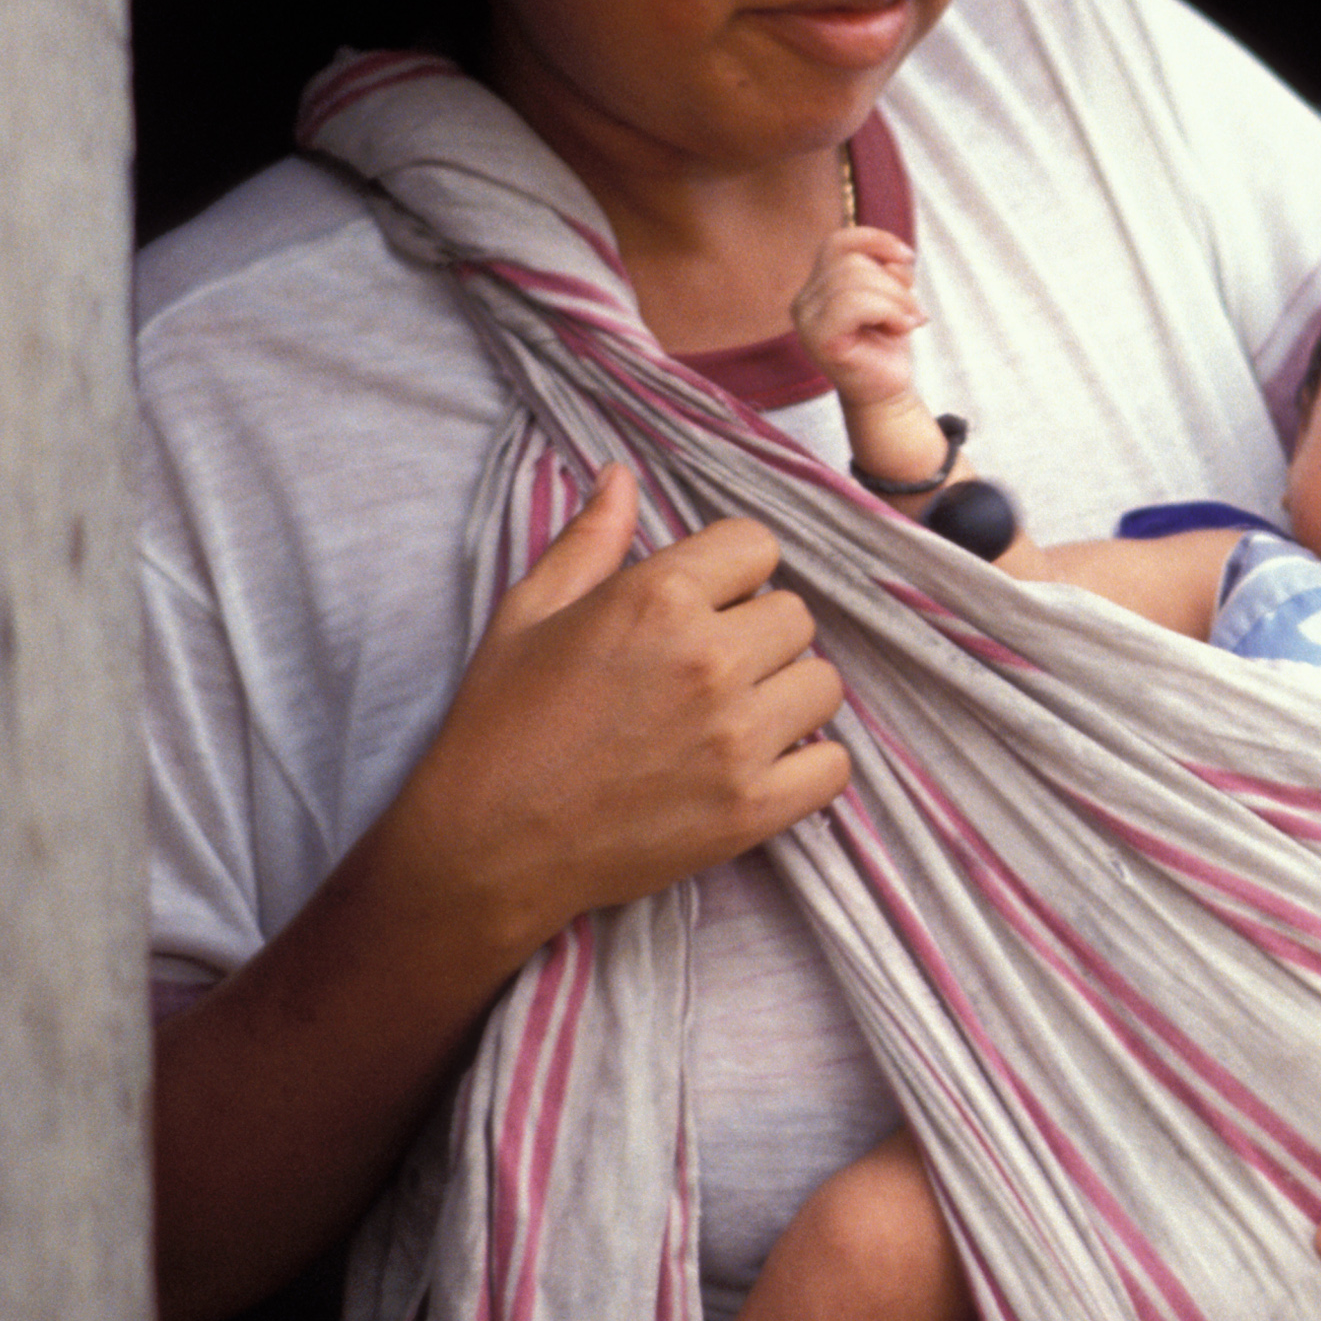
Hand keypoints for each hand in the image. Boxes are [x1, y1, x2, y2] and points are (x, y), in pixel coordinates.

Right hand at [387, 466, 851, 971]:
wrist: (486, 846)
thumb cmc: (500, 725)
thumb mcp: (529, 613)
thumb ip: (590, 539)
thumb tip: (621, 475)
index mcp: (658, 597)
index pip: (757, 545)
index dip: (730, 572)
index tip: (704, 602)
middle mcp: (709, 660)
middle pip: (795, 614)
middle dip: (757, 632)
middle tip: (707, 668)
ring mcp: (737, 738)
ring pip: (822, 684)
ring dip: (787, 694)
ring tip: (734, 716)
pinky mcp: (752, 810)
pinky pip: (834, 766)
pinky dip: (808, 766)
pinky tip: (759, 766)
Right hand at [792, 224, 925, 414]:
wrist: (887, 392)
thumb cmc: (886, 343)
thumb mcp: (890, 295)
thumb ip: (885, 269)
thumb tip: (895, 258)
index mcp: (816, 286)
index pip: (838, 242)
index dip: (875, 240)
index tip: (908, 257)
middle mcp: (803, 301)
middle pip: (851, 262)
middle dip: (893, 282)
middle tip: (913, 311)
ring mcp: (806, 320)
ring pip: (854, 281)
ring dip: (896, 299)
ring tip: (907, 322)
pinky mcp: (819, 338)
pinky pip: (853, 303)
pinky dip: (888, 311)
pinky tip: (898, 329)